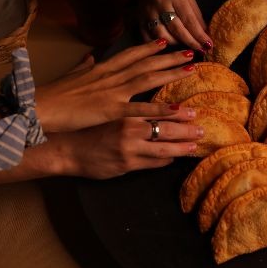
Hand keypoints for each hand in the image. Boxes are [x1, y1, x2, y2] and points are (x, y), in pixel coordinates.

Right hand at [36, 38, 196, 131]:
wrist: (39, 107)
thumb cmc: (52, 94)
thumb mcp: (71, 75)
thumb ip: (83, 66)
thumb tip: (90, 56)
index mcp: (101, 68)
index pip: (130, 54)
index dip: (149, 47)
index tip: (165, 41)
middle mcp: (110, 76)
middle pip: (145, 63)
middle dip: (169, 57)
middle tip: (190, 51)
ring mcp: (111, 92)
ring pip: (147, 79)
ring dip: (171, 73)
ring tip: (191, 69)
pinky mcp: (110, 110)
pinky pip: (139, 109)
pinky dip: (159, 108)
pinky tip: (176, 108)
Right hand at [54, 110, 202, 178]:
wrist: (65, 149)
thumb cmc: (84, 126)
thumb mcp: (105, 110)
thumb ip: (124, 104)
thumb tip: (143, 101)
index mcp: (125, 114)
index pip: (158, 112)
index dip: (178, 113)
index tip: (192, 112)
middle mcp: (130, 131)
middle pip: (166, 131)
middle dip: (186, 131)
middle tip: (202, 130)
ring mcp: (129, 151)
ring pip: (163, 150)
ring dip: (181, 148)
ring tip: (195, 146)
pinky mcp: (126, 166)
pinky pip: (152, 164)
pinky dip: (165, 161)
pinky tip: (174, 159)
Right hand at [136, 0, 211, 50]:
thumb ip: (196, 15)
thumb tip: (205, 34)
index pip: (189, 20)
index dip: (200, 35)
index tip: (208, 45)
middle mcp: (160, 4)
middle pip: (177, 30)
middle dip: (191, 42)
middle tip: (201, 50)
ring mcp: (148, 13)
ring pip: (162, 36)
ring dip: (176, 44)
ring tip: (184, 45)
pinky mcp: (139, 20)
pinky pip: (148, 39)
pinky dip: (158, 46)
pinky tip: (168, 47)